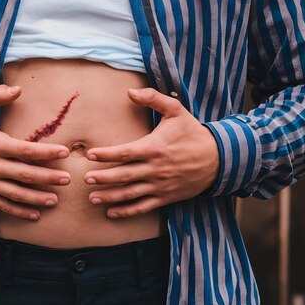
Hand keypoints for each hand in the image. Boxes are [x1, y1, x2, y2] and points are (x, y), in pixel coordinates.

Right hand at [0, 85, 70, 219]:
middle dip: (49, 178)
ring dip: (38, 198)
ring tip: (55, 199)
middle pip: (25, 175)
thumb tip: (17, 89)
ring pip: (17, 194)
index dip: (46, 153)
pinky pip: (3, 206)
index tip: (64, 153)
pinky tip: (35, 215)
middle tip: (67, 179)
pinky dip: (19, 212)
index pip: (25, 150)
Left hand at [84, 88, 218, 217]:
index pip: (124, 152)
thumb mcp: (176, 110)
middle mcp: (155, 169)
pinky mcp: (165, 197)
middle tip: (86, 179)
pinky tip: (111, 213)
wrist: (219, 158)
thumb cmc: (193, 132)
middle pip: (123, 175)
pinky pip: (143, 206)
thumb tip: (130, 92)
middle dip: (103, 178)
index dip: (106, 154)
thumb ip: (153, 99)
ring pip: (130, 194)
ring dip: (110, 197)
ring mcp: (160, 185)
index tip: (90, 154)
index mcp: (154, 148)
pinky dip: (127, 211)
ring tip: (92, 198)